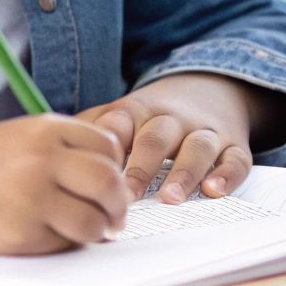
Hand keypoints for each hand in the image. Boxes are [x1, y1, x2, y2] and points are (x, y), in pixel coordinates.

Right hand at [0, 114, 127, 254]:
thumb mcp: (25, 137)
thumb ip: (67, 151)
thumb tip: (114, 184)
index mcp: (48, 130)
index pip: (109, 148)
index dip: (116, 168)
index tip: (111, 184)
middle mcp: (44, 159)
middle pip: (109, 184)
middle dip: (118, 206)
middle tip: (115, 218)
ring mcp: (32, 197)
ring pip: (93, 220)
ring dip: (99, 230)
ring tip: (90, 232)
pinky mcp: (20, 233)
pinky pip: (64, 243)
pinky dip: (66, 243)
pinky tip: (51, 236)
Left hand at [75, 72, 285, 204]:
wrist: (212, 87)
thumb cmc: (152, 116)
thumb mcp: (122, 114)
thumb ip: (91, 130)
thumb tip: (49, 151)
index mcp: (139, 110)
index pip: (122, 121)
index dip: (109, 142)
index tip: (94, 168)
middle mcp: (173, 118)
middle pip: (157, 135)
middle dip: (142, 165)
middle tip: (125, 195)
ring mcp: (205, 131)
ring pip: (197, 147)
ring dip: (184, 172)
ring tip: (171, 198)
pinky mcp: (234, 144)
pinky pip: (236, 159)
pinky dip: (227, 174)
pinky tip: (215, 191)